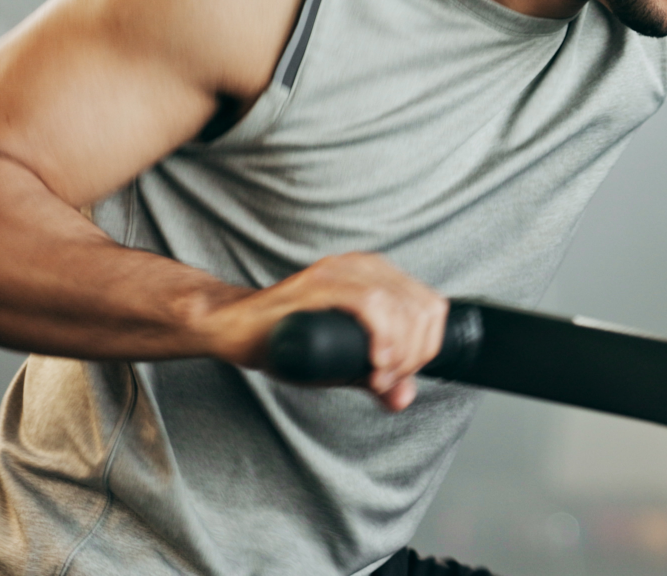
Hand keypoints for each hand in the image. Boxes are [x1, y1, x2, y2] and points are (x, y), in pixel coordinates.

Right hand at [201, 252, 446, 411]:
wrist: (233, 329)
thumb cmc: (286, 340)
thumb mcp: (342, 363)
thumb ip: (376, 376)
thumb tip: (404, 399)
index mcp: (379, 276)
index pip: (433, 306)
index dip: (428, 347)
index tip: (402, 375)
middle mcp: (365, 266)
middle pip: (423, 308)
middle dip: (416, 353)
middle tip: (388, 381)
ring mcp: (341, 271)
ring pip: (401, 306)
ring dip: (401, 350)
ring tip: (378, 377)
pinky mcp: (319, 283)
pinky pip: (370, 304)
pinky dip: (383, 337)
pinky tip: (375, 362)